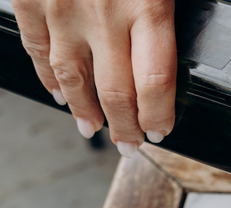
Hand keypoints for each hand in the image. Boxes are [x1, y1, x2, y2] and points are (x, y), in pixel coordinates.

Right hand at [11, 0, 176, 155]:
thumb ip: (160, 16)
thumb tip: (166, 63)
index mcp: (148, 7)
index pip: (156, 82)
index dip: (157, 116)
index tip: (159, 130)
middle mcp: (105, 14)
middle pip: (116, 92)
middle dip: (124, 127)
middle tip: (130, 144)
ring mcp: (63, 9)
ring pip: (73, 77)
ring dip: (84, 110)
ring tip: (92, 127)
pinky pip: (37, 48)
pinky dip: (48, 78)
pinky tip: (59, 93)